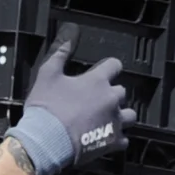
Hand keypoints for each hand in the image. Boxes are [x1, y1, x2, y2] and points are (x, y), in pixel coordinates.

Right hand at [12, 44, 137, 174]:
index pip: (115, 66)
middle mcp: (111, 99)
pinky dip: (117, 139)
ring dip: (121, 116)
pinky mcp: (112, 142)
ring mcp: (114, 121)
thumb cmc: (46, 108)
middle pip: (122, 92)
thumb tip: (70, 31)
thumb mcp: (47, 75)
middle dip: (112, 95)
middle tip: (96, 102)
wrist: (45, 143)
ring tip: (107, 121)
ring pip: (130, 116)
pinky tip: (106, 139)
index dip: (108, 69)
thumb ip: (61, 52)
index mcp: (97, 81)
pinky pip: (124, 141)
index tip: (101, 74)